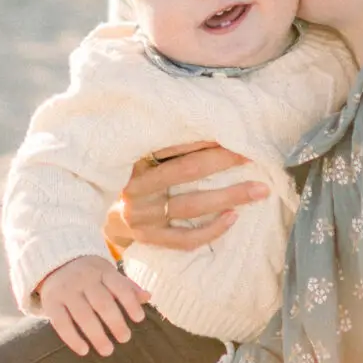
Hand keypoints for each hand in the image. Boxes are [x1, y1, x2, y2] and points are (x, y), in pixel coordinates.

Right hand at [38, 256, 148, 357]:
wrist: (55, 263)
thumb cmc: (91, 274)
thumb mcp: (108, 274)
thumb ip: (127, 286)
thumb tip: (148, 297)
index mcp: (102, 271)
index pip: (120, 286)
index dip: (130, 303)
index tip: (139, 319)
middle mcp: (83, 279)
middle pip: (102, 302)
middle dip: (115, 322)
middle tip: (125, 339)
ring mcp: (66, 290)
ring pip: (82, 314)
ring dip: (96, 334)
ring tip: (107, 350)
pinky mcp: (50, 302)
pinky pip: (61, 323)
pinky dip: (72, 338)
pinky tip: (84, 351)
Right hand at [104, 143, 269, 254]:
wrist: (102, 215)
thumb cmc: (130, 178)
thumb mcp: (137, 156)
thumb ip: (163, 145)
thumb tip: (209, 124)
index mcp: (135, 159)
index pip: (173, 144)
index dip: (206, 137)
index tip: (234, 131)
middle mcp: (137, 186)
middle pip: (188, 171)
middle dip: (224, 161)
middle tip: (253, 155)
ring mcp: (143, 215)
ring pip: (192, 205)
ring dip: (230, 196)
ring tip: (260, 189)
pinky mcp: (150, 238)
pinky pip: (185, 238)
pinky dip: (212, 229)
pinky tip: (233, 218)